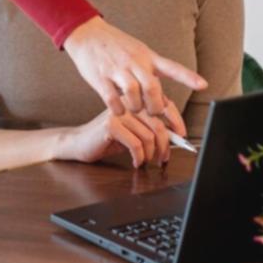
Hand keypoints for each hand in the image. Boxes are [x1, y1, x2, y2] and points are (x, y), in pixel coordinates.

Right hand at [57, 102, 180, 167]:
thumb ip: (150, 130)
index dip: (177, 122)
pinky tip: (136, 162)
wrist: (79, 143)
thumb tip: (174, 138)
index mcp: (136, 101)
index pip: (164, 105)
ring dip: (151, 154)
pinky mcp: (111, 125)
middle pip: (158, 124)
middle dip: (165, 146)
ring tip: (146, 161)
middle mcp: (129, 102)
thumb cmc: (107, 139)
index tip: (183, 138)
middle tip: (163, 159)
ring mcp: (119, 112)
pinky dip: (140, 157)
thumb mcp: (132, 132)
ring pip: (148, 136)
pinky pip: (136, 144)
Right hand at [63, 17, 205, 135]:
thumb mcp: (138, 52)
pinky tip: (118, 110)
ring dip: (136, 107)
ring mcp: (117, 69)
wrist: (87, 33)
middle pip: (152, 87)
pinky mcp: (100, 77)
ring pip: (133, 94)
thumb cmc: (115, 46)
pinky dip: (118, 108)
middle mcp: (135, 62)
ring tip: (134, 109)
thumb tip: (164, 101)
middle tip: (152, 113)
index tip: (204, 85)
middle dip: (155, 106)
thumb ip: (150, 73)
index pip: (172, 67)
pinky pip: (112, 98)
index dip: (188, 77)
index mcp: (147, 56)